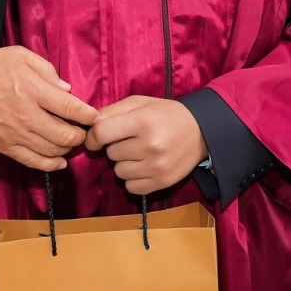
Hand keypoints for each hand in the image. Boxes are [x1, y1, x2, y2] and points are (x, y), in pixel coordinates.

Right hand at [0, 47, 98, 171]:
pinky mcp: (6, 146)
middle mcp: (28, 115)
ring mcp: (16, 134)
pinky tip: (60, 162)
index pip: (71, 108)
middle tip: (84, 131)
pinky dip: (50, 165)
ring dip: (67, 149)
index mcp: (34, 91)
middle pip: (65, 134)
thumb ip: (47, 70)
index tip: (95, 116)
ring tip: (71, 142)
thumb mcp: (21, 56)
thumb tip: (66, 89)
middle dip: (81, 135)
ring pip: (52, 150)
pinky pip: (32, 161)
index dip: (88, 115)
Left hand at [84, 95, 207, 195]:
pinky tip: (143, 166)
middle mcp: (150, 145)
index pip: (101, 133)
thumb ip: (112, 111)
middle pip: (110, 153)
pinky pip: (131, 187)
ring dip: (124, 163)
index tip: (95, 139)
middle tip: (131, 140)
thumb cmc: (166, 114)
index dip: (92, 137)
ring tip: (139, 153)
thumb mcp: (140, 103)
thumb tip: (89, 124)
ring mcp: (156, 167)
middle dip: (115, 147)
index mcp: (143, 121)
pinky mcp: (162, 182)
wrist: (201, 131)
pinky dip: (133, 178)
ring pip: (119, 172)